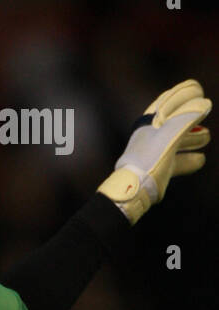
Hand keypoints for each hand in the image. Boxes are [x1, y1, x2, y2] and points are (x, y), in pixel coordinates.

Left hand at [98, 79, 210, 223]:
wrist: (133, 190)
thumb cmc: (148, 160)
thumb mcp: (169, 135)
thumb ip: (186, 118)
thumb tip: (203, 103)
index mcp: (149, 124)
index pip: (168, 102)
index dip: (183, 94)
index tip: (197, 89)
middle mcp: (151, 137)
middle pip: (174, 122)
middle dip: (191, 117)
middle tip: (205, 111)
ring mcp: (154, 153)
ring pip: (177, 142)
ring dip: (192, 139)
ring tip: (206, 138)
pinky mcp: (158, 170)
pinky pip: (176, 162)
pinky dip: (188, 160)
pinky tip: (200, 159)